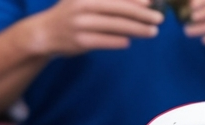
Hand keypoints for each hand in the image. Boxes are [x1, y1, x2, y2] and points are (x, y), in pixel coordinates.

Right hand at [32, 0, 163, 55]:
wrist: (45, 32)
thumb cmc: (72, 14)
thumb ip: (107, 0)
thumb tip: (139, 2)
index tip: (153, 2)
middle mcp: (82, 5)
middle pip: (118, 8)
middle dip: (142, 14)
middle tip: (159, 19)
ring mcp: (80, 24)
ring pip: (115, 26)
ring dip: (137, 29)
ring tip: (152, 32)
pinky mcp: (80, 41)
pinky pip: (104, 41)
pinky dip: (118, 41)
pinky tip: (130, 41)